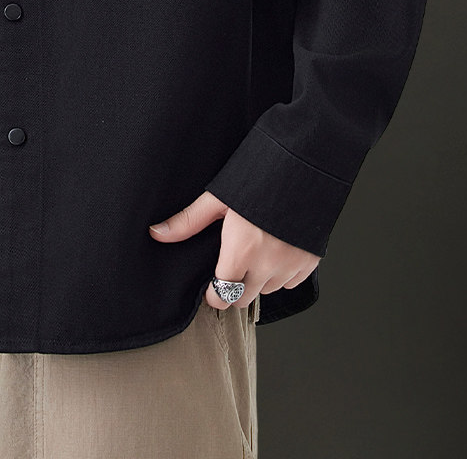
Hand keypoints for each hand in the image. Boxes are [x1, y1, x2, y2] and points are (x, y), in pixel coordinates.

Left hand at [148, 190, 320, 310]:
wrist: (301, 167)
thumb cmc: (257, 177)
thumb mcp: (218, 198)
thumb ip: (189, 221)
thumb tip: (156, 234)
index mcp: (242, 250)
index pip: (223, 295)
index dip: (213, 293)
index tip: (210, 287)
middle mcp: (268, 264)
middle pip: (244, 299)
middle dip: (233, 289)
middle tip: (229, 268)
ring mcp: (292, 265)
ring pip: (268, 290)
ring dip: (258, 280)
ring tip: (253, 254)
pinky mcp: (310, 262)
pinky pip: (291, 282)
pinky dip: (281, 274)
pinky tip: (275, 252)